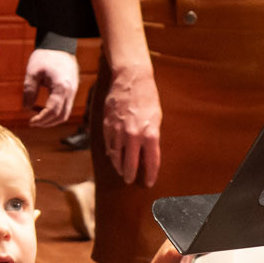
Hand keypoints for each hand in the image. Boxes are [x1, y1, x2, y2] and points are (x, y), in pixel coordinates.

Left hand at [23, 47, 79, 127]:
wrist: (59, 45)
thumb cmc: (45, 56)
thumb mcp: (32, 72)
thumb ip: (29, 91)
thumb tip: (26, 107)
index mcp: (61, 87)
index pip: (53, 111)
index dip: (41, 119)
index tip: (30, 122)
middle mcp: (71, 92)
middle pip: (61, 116)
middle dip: (46, 123)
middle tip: (32, 122)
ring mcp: (73, 92)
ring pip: (65, 114)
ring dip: (51, 119)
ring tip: (36, 116)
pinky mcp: (72, 91)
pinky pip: (65, 107)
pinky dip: (55, 112)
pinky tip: (41, 108)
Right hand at [102, 65, 161, 186]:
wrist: (131, 79)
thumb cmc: (147, 97)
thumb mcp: (156, 118)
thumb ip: (152, 136)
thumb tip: (147, 151)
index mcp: (150, 134)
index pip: (151, 162)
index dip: (150, 175)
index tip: (149, 182)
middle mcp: (133, 136)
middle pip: (130, 164)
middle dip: (130, 175)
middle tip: (130, 180)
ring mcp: (118, 131)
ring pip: (116, 156)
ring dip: (118, 165)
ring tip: (121, 170)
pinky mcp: (107, 126)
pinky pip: (108, 144)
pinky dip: (111, 152)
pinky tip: (113, 155)